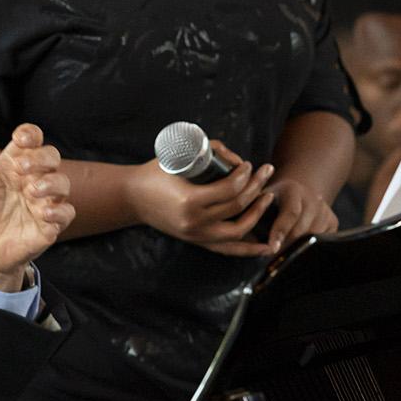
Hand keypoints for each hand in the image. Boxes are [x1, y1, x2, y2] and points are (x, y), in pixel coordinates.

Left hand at [0, 115, 73, 290]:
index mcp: (11, 165)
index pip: (31, 139)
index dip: (31, 134)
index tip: (20, 138)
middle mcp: (30, 180)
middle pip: (51, 155)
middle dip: (41, 157)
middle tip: (22, 168)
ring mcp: (42, 202)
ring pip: (63, 182)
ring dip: (51, 183)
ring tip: (31, 191)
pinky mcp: (48, 226)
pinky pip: (66, 213)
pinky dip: (58, 210)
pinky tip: (42, 212)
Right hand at [126, 138, 277, 257]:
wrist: (132, 198)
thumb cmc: (155, 173)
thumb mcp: (178, 156)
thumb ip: (209, 151)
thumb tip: (237, 160)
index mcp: (189, 201)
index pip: (229, 190)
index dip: (244, 176)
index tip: (249, 165)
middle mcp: (194, 222)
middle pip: (237, 207)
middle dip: (255, 188)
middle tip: (265, 173)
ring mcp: (196, 235)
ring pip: (238, 231)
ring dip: (257, 214)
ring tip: (268, 197)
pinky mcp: (197, 241)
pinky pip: (228, 250)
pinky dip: (248, 250)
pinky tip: (266, 246)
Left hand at [260, 176, 337, 252]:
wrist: (294, 193)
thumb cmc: (269, 202)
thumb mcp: (260, 201)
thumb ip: (253, 215)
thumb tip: (246, 238)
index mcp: (292, 189)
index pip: (291, 212)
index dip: (281, 231)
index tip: (273, 248)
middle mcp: (313, 197)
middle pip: (303, 229)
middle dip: (287, 244)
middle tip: (274, 255)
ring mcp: (325, 210)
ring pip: (314, 237)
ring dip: (297, 247)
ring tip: (283, 251)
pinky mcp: (333, 221)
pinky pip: (322, 241)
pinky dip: (309, 247)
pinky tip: (296, 246)